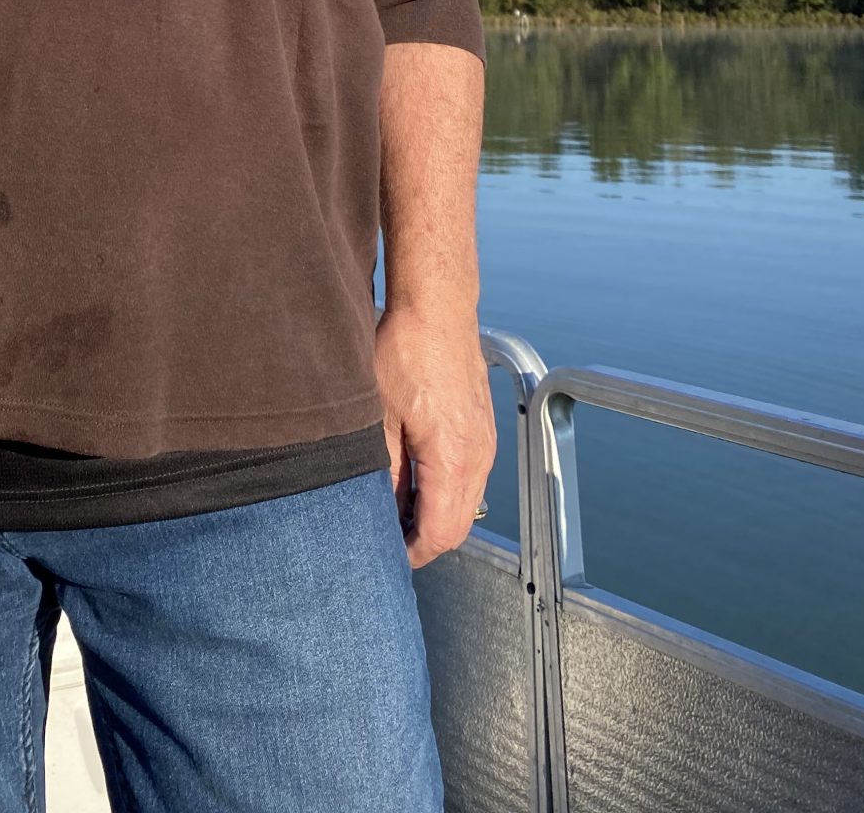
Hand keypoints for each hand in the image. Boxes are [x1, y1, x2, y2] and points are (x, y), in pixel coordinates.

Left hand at [374, 306, 495, 568]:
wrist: (438, 305)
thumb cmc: (406, 350)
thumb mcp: (378, 414)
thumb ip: (384, 470)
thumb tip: (382, 511)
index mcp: (453, 460)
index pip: (440, 533)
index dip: (412, 553)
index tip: (386, 558)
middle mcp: (478, 457)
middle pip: (458, 525)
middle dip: (424, 540)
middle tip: (386, 540)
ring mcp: (485, 441)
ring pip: (466, 502)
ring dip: (435, 515)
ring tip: (394, 509)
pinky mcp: (483, 426)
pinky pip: (470, 476)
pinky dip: (445, 490)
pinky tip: (413, 477)